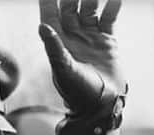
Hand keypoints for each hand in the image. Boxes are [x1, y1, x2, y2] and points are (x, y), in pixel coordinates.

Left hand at [37, 0, 124, 115]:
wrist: (102, 106)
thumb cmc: (78, 92)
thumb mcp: (64, 70)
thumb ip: (54, 47)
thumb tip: (42, 26)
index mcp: (57, 42)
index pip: (49, 13)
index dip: (48, 0)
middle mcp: (72, 36)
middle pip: (70, 6)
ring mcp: (89, 37)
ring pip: (90, 8)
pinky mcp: (106, 41)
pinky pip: (108, 18)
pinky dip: (112, 7)